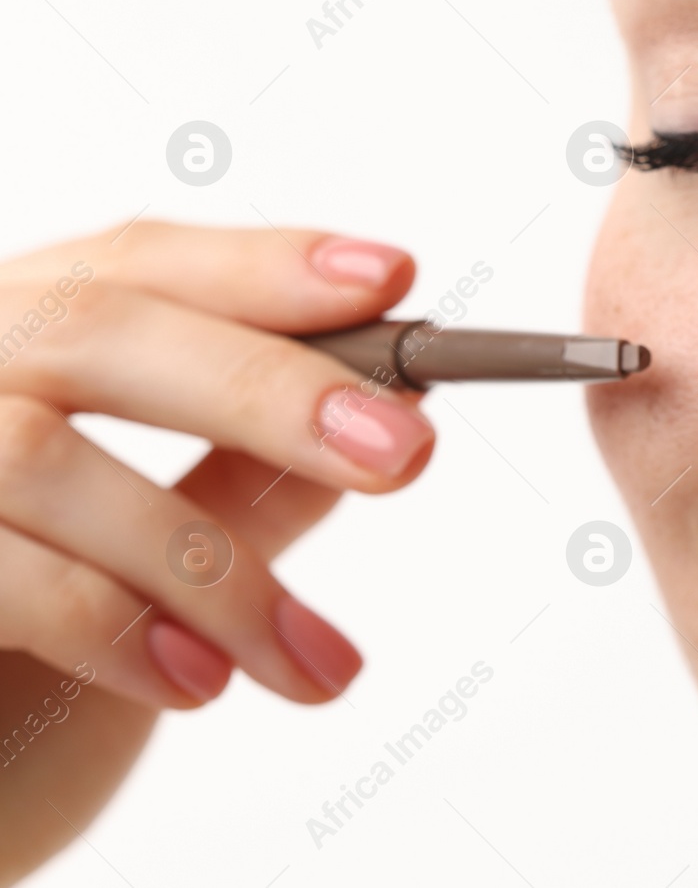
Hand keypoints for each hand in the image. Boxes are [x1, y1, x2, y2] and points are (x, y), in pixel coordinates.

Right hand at [0, 219, 433, 709]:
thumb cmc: (20, 687)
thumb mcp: (153, 569)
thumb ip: (244, 480)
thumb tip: (390, 409)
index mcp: (4, 352)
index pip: (128, 264)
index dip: (258, 266)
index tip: (391, 277)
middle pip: (92, 328)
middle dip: (266, 389)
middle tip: (404, 453)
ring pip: (41, 456)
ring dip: (212, 567)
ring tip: (312, 659)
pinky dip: (115, 627)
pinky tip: (195, 684)